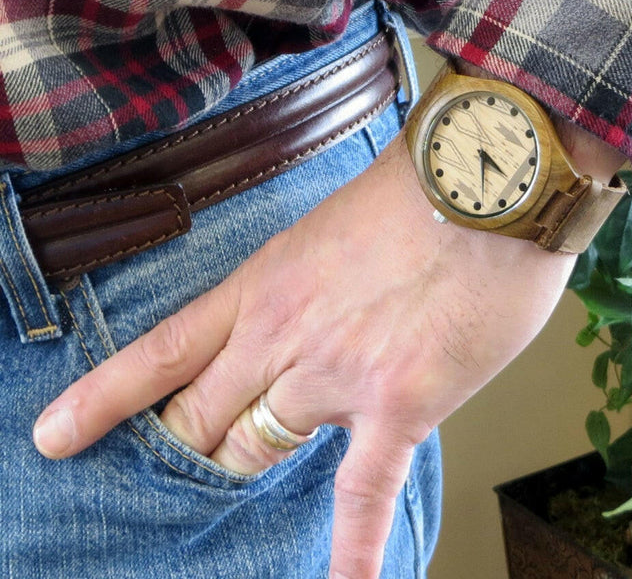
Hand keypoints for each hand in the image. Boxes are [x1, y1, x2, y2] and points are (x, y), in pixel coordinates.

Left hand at [31, 133, 577, 578]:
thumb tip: (333, 308)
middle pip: (204, 417)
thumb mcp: (339, 221)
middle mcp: (283, 337)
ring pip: (260, 448)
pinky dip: (354, 550)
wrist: (486, 179)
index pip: (164, 353)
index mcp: (265, 282)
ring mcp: (335, 378)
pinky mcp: (398, 406)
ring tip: (252, 472)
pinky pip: (364, 492)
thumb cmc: (421, 186)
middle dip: (195, 441)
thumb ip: (318, 278)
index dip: (104, 400)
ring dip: (255, 459)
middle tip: (196, 452)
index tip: (55, 435)